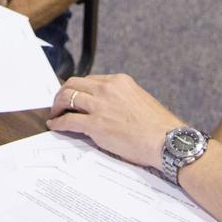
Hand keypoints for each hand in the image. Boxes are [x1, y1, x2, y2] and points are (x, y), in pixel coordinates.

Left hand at [47, 73, 181, 168]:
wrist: (167, 141)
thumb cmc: (158, 126)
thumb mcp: (139, 99)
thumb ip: (121, 98)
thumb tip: (107, 106)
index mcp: (119, 81)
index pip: (89, 80)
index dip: (78, 89)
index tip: (73, 96)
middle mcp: (107, 89)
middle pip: (73, 84)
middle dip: (62, 93)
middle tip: (58, 104)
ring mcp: (100, 106)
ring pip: (67, 98)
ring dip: (57, 106)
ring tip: (55, 114)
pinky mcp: (95, 125)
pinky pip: (68, 120)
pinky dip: (58, 123)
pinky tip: (55, 126)